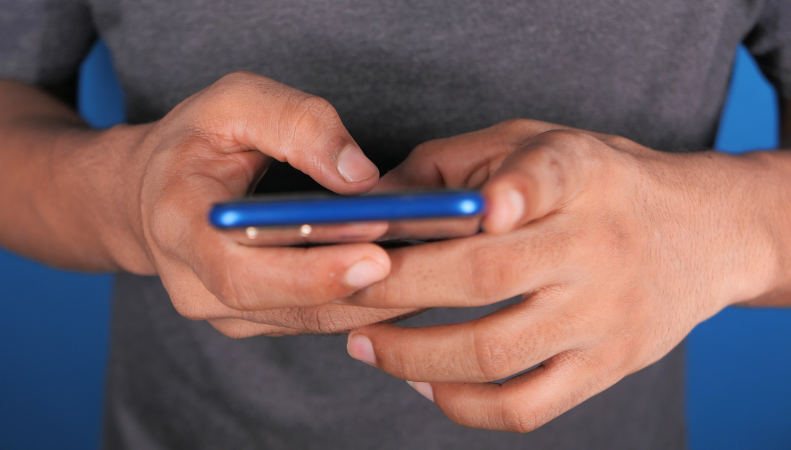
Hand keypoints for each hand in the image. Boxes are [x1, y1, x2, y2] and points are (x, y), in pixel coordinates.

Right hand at [103, 72, 418, 335]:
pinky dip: (364, 302)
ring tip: (436, 274)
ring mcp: (225, 312)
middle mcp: (197, 286)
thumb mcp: (233, 103)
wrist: (152, 191)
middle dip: (366, 292)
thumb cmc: (194, 142)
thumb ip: (295, 124)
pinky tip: (409, 277)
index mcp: (181, 228)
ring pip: (312, 321)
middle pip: (290, 308)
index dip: (312, 273)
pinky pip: (316, 319)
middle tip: (433, 269)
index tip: (376, 256)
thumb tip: (359, 174)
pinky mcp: (255, 319)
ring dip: (376, 303)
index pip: (244, 273)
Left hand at [345, 119, 779, 430]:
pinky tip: (423, 381)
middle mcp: (596, 248)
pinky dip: (462, 403)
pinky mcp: (607, 367)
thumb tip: (373, 204)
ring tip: (363, 344)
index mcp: (581, 176)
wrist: (702, 233)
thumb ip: (458, 164)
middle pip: (484, 276)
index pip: (550, 177)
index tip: (478, 206)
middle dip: (394, 287)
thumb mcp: (541, 143)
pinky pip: (525, 407)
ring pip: (494, 353)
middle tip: (341, 290)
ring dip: (411, 355)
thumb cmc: (599, 184)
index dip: (515, 190)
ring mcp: (603, 316)